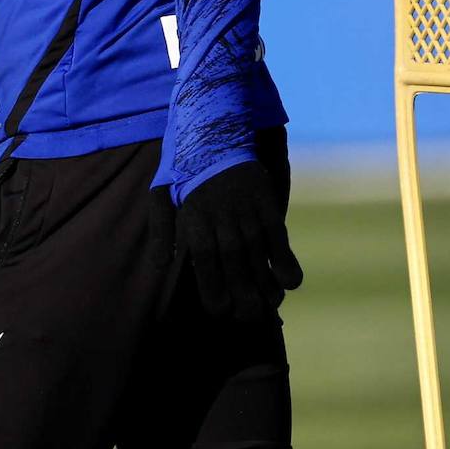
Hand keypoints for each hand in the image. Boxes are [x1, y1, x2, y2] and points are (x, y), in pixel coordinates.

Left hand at [177, 159, 302, 321]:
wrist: (216, 130)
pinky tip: (288, 281)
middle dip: (245, 302)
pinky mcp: (267, 205)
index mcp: (196, 225)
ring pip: (259, 261)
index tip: (222, 312)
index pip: (206, 272)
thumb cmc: (185, 168)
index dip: (216, 298)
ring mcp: (247, 215)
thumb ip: (161, 231)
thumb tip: (161, 266)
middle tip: (250, 317)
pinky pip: (280, 241)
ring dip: (267, 288)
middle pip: (235, 272)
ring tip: (270, 305)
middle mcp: (222, 224)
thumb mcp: (162, 194)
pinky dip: (286, 264)